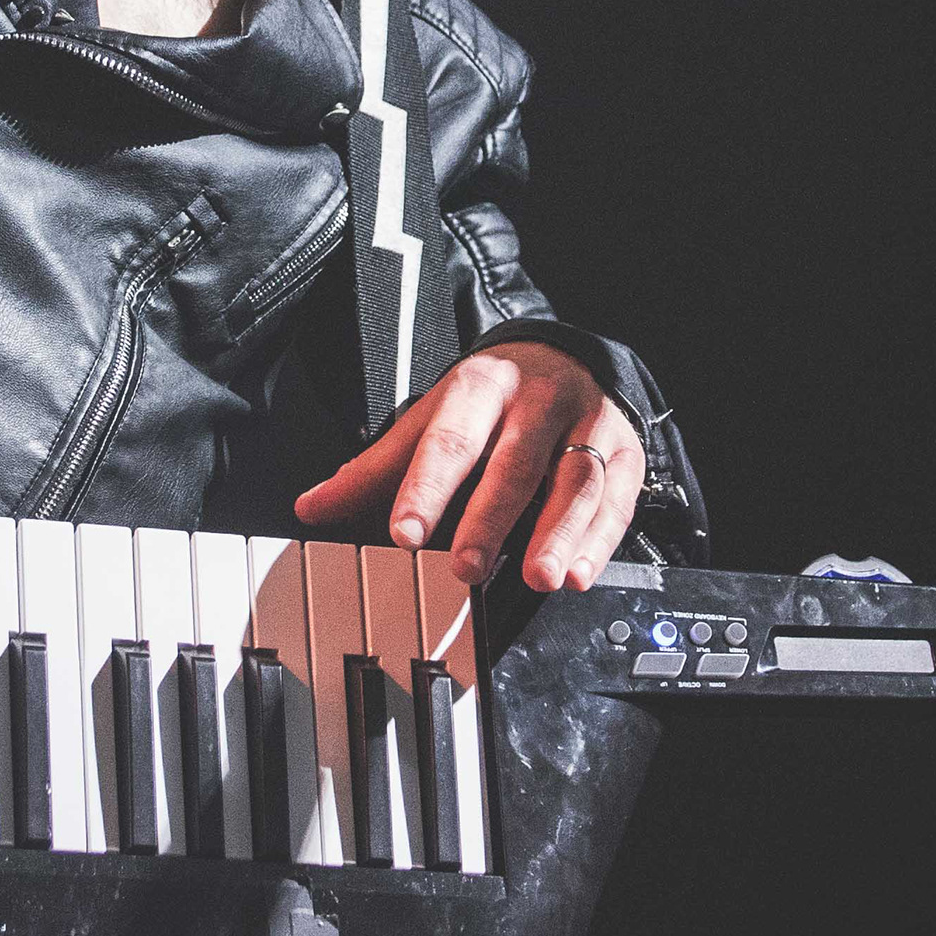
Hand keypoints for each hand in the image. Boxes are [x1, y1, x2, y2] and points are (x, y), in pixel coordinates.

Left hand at [294, 341, 641, 592]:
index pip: (450, 439)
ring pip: (575, 481)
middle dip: (492, 518)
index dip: (426, 487)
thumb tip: (311, 506)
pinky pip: (617, 500)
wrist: (568, 357)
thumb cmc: (492, 400)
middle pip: (515, 463)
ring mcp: (587, 425)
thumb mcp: (433, 417)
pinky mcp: (624, 453)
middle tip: (467, 567)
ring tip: (539, 577)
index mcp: (481, 388)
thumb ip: (376, 468)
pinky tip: (577, 574)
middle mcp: (538, 402)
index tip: (406, 532)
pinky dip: (599, 540)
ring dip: (559, 533)